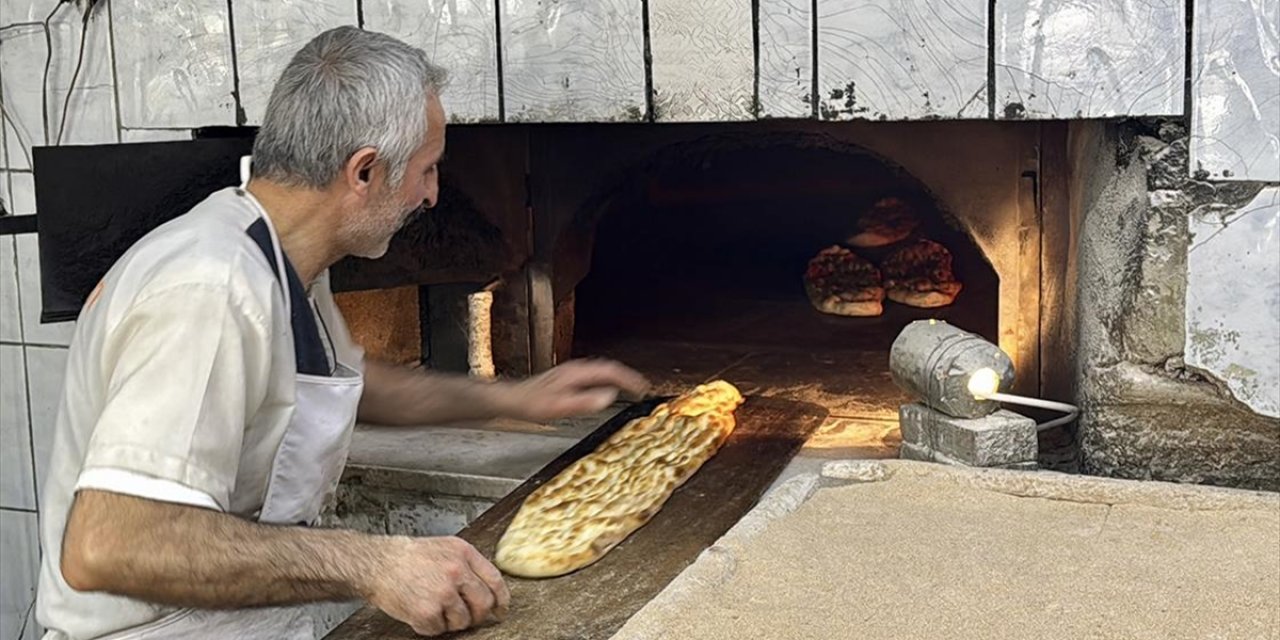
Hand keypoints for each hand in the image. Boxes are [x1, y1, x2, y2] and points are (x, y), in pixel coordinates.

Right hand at [364, 536, 510, 635]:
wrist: (377, 563)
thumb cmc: (408, 557)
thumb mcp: (445, 548)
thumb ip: (467, 564)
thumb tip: (487, 589)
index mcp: (463, 553)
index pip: (495, 580)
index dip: (501, 599)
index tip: (501, 609)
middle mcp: (457, 572)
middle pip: (483, 604)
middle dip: (477, 615)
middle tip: (466, 617)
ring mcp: (443, 592)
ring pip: (463, 621)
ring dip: (451, 621)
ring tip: (434, 607)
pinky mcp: (427, 611)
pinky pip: (439, 629)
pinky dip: (430, 626)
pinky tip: (420, 611)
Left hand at [503, 359, 650, 421]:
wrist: (510, 400)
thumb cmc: (531, 404)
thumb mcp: (560, 407)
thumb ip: (586, 402)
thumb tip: (610, 396)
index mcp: (577, 373)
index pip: (610, 371)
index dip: (629, 378)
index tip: (643, 387)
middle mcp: (575, 369)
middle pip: (607, 367)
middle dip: (626, 376)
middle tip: (641, 387)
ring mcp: (569, 372)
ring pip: (600, 370)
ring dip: (616, 377)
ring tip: (628, 388)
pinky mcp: (565, 379)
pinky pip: (592, 375)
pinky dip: (605, 380)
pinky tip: (602, 389)